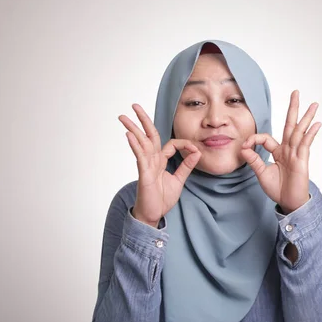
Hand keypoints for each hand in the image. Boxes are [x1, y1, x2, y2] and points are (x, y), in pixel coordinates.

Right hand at [119, 104, 201, 226]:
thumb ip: (187, 166)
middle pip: (148, 136)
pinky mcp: (143, 174)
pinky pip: (140, 157)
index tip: (195, 149)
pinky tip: (129, 135)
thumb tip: (197, 152)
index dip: (183, 144)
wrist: (153, 215)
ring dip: (133, 129)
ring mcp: (146, 166)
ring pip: (141, 144)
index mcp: (161, 162)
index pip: (170, 144)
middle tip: (134, 106)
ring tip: (124, 117)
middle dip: (142, 120)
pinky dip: (135, 146)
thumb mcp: (179, 180)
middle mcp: (152, 161)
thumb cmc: (162, 199)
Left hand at [240, 90, 320, 213]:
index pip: (266, 138)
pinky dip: (311, 133)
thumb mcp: (261, 173)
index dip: (254, 139)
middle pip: (289, 125)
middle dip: (292, 109)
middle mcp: (288, 149)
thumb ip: (253, 159)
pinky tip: (316, 124)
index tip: (244, 146)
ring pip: (299, 131)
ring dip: (306, 117)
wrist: (288, 202)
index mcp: (278, 152)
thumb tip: (243, 147)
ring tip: (313, 104)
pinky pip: (306, 144)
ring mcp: (296, 153)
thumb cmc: (278, 189)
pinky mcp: (302, 160)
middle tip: (296, 92)